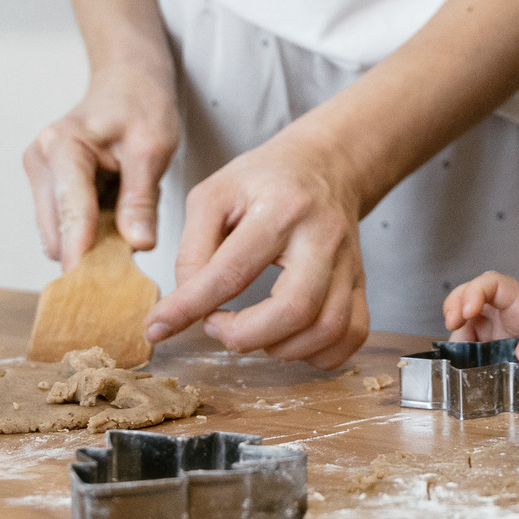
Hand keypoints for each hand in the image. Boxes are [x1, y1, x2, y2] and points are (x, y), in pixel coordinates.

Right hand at [23, 56, 179, 265]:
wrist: (128, 80)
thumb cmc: (141, 104)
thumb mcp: (153, 148)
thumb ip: (142, 199)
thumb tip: (137, 244)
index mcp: (63, 145)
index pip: (72, 210)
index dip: (82, 250)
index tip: (89, 285)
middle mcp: (41, 159)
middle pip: (56, 230)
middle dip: (88, 250)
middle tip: (130, 258)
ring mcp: (39, 173)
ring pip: (57, 232)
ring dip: (89, 240)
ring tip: (127, 223)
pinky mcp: (46, 185)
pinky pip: (63, 223)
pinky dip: (87, 230)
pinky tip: (114, 216)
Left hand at [142, 125, 368, 367]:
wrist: (326, 163)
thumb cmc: (264, 179)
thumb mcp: (213, 195)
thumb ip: (193, 249)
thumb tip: (186, 305)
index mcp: (281, 208)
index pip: (232, 271)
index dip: (188, 307)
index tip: (158, 326)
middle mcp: (322, 236)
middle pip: (295, 309)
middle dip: (244, 336)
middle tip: (216, 325)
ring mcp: (348, 261)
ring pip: (327, 328)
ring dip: (280, 349)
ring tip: (252, 332)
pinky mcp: (360, 281)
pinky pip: (353, 334)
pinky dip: (321, 355)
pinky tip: (290, 341)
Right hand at [442, 273, 518, 376]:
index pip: (490, 285)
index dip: (473, 292)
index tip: (466, 310)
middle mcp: (509, 320)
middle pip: (470, 306)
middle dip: (454, 311)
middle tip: (452, 329)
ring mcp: (507, 343)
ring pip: (471, 338)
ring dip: (460, 346)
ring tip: (460, 362)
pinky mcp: (512, 366)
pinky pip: (485, 365)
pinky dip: (473, 371)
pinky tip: (472, 381)